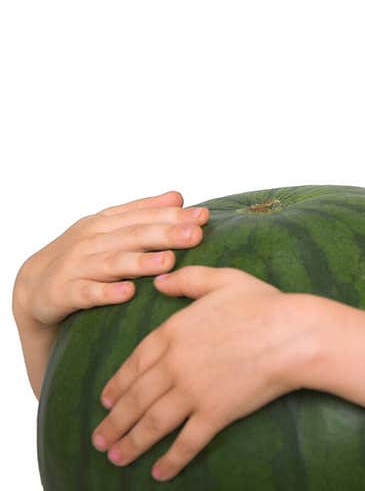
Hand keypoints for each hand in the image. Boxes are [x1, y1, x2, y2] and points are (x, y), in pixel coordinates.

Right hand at [13, 191, 207, 328]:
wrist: (36, 285)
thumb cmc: (84, 256)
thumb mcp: (111, 230)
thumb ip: (143, 213)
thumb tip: (179, 196)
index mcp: (106, 223)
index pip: (143, 216)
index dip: (173, 216)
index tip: (203, 216)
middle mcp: (92, 241)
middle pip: (133, 236)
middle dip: (165, 234)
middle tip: (195, 235)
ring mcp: (77, 266)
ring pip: (112, 263)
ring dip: (140, 262)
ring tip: (168, 262)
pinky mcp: (65, 293)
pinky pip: (87, 294)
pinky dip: (106, 293)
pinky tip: (128, 293)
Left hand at [91, 266, 301, 481]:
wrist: (292, 335)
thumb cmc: (264, 305)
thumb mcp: (223, 280)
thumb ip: (188, 280)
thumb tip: (160, 281)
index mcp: (172, 333)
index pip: (134, 364)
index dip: (117, 385)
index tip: (105, 402)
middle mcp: (174, 366)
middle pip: (136, 399)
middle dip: (114, 423)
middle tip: (100, 440)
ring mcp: (192, 392)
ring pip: (152, 423)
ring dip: (131, 444)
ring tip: (116, 458)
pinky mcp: (215, 414)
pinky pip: (187, 442)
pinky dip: (171, 460)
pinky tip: (160, 473)